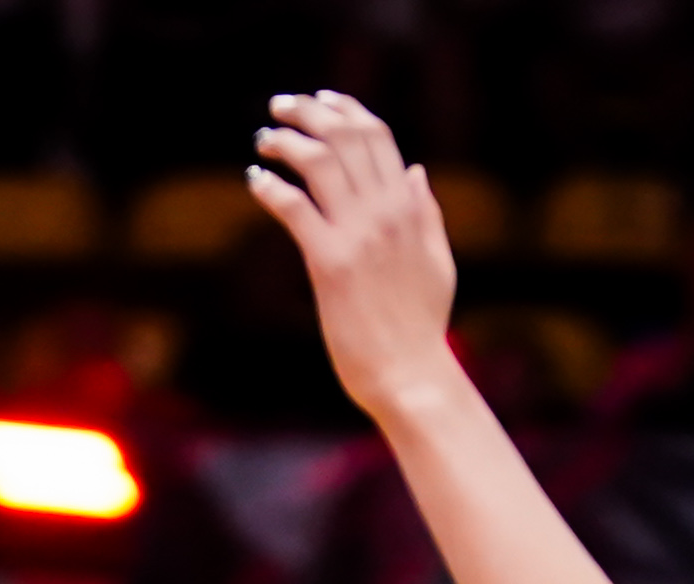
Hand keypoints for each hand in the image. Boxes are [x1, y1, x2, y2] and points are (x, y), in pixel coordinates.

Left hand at [247, 90, 464, 418]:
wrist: (409, 374)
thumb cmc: (421, 326)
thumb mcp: (437, 260)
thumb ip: (426, 212)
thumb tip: (415, 170)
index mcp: (409, 207)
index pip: (378, 137)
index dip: (347, 110)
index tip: (322, 99)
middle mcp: (386, 212)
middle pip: (345, 138)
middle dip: (309, 112)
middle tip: (280, 108)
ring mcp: (358, 235)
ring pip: (319, 162)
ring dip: (286, 142)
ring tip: (264, 140)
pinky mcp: (330, 263)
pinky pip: (295, 208)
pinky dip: (271, 188)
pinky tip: (255, 181)